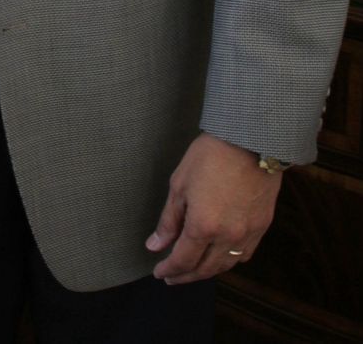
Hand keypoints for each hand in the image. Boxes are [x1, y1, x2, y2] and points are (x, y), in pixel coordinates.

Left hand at [146, 133, 281, 283]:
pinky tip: (219, 257)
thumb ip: (168, 220)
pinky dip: (228, 262)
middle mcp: (227, 237)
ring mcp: (248, 234)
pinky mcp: (262, 227)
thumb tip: (155, 245)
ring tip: (192, 270)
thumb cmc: (211, 156)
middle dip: (185, 276)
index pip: (183, 260)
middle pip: (204, 269)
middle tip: (172, 277)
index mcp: (203, 226)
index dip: (169, 269)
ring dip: (206, 272)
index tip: (159, 272)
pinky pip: (243, 255)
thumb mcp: (180, 184)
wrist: (250, 140)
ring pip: (225, 266)